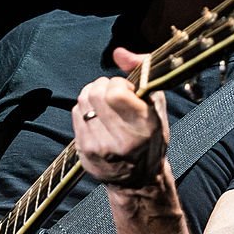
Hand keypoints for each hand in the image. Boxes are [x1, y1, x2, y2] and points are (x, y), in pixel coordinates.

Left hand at [72, 47, 169, 187]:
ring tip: (105, 106)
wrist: (138, 181)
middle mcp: (120, 140)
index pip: (115, 92)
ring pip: (82, 101)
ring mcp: (99, 148)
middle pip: (95, 93)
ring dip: (93, 95)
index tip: (128, 92)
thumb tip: (118, 52)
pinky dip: (85, 109)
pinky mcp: (84, 152)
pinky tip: (98, 118)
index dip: (118, 84)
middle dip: (103, 86)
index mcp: (143, 128)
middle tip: (114, 96)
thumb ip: (143, 72)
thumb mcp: (157, 106)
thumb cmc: (151, 139)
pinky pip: (76, 114)